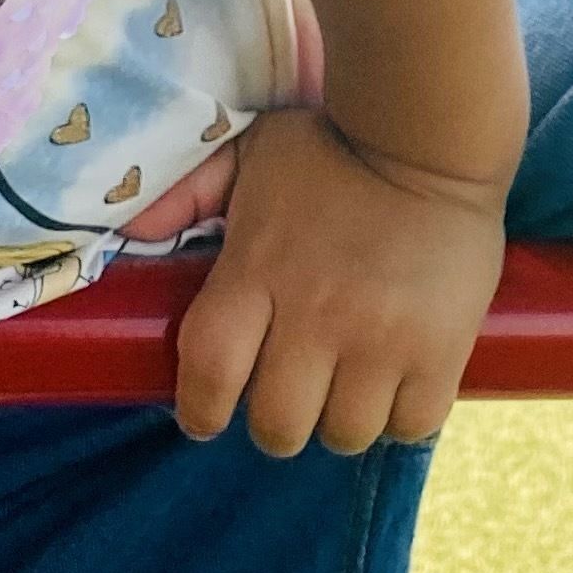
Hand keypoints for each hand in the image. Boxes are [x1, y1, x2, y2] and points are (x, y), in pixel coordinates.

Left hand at [172, 107, 506, 457]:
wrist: (432, 137)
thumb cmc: (333, 149)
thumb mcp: (252, 154)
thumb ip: (190, 192)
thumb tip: (132, 232)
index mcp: (257, 272)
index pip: (209, 374)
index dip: (201, 410)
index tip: (209, 411)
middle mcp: (315, 316)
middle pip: (277, 426)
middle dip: (276, 419)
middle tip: (291, 390)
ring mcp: (380, 339)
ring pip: (344, 434)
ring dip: (340, 419)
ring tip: (349, 384)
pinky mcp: (440, 352)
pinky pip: (409, 426)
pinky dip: (401, 416)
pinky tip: (397, 382)